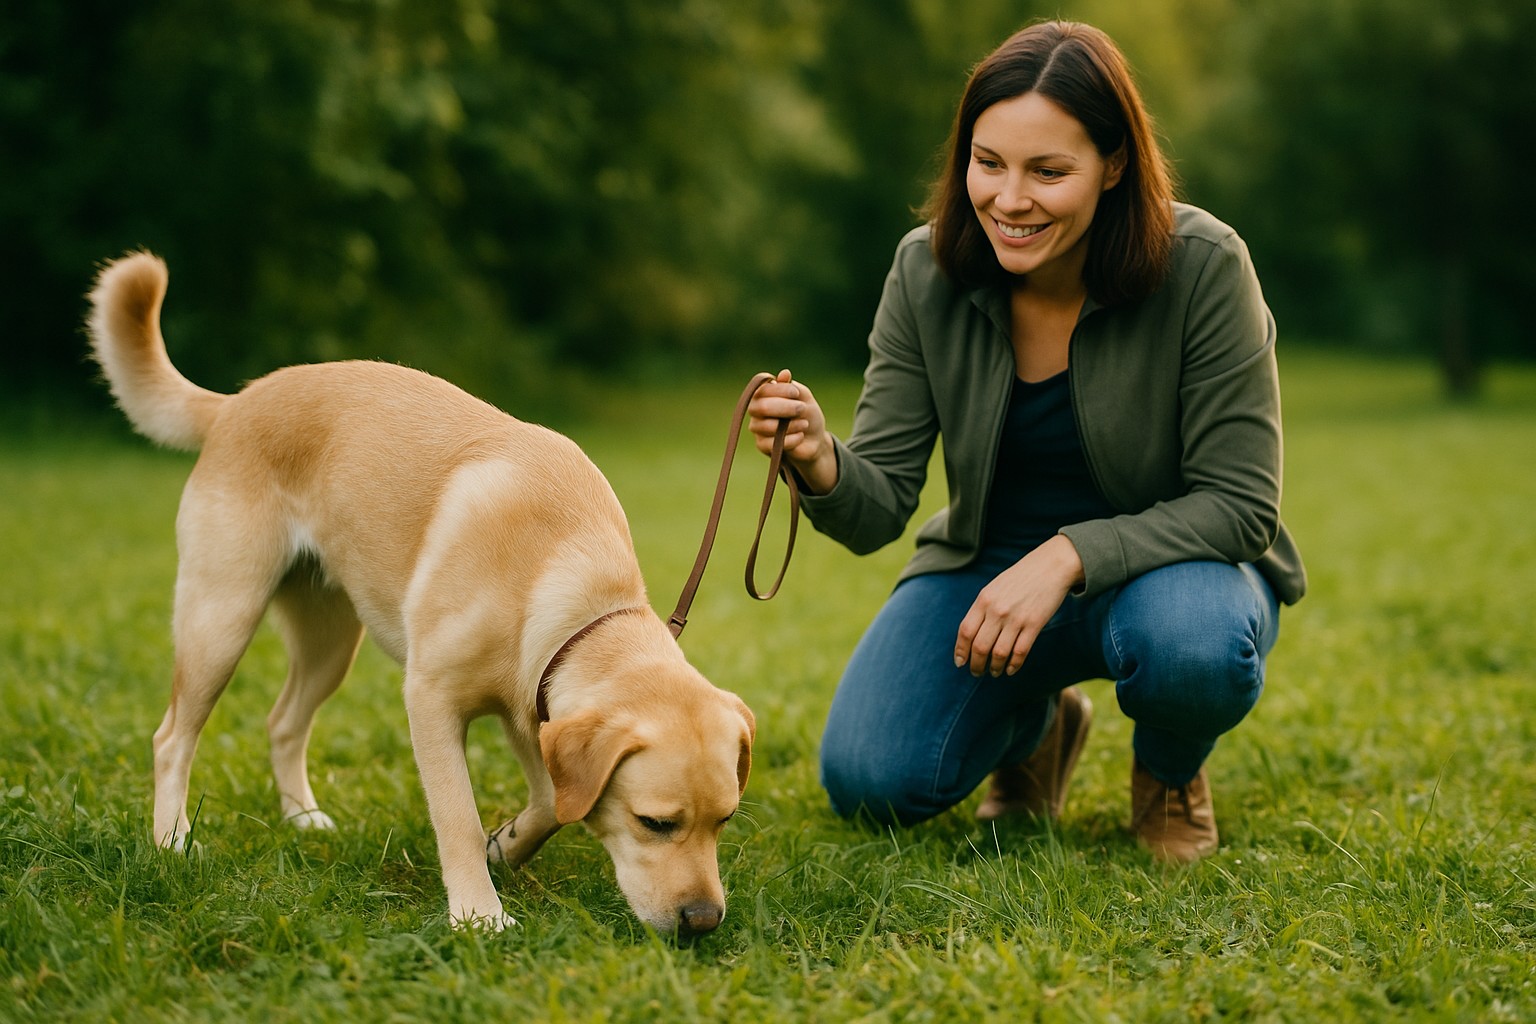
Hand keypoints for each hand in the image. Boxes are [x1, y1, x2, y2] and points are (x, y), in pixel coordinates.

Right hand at [747, 369, 837, 494]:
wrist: (813, 438)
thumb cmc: (806, 414)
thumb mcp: (804, 397)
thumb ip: (792, 386)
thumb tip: (784, 373)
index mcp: (763, 394)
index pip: (763, 389)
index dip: (780, 390)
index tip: (796, 393)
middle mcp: (756, 409)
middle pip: (761, 407)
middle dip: (785, 407)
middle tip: (802, 409)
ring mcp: (757, 427)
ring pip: (767, 426)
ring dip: (790, 425)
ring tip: (804, 424)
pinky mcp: (762, 445)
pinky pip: (772, 443)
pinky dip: (791, 439)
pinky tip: (800, 436)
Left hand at [955, 535, 1084, 677]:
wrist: (1051, 566)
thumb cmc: (1021, 577)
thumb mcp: (995, 588)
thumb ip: (983, 608)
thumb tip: (972, 635)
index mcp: (984, 600)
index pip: (965, 631)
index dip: (961, 650)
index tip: (960, 662)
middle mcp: (997, 610)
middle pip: (980, 646)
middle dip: (976, 664)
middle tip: (976, 672)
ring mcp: (1016, 618)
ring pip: (999, 653)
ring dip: (994, 667)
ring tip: (993, 672)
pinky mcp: (1034, 624)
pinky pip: (1020, 652)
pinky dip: (1014, 665)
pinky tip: (1010, 670)